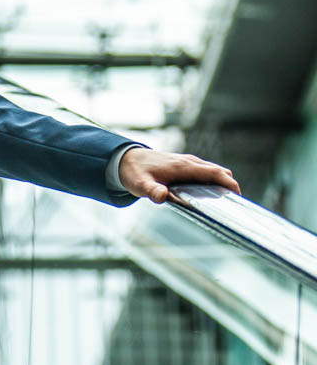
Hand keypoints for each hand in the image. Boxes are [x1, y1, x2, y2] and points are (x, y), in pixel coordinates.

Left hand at [118, 146, 239, 202]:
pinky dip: (213, 182)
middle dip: (230, 185)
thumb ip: (151, 191)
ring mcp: (188, 163)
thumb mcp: (140, 185)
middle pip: (219, 171)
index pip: (214, 173)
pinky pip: (205, 173)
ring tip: (225, 203)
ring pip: (213, 171)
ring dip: (222, 184)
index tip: (238, 195)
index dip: (229, 183)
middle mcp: (189, 162)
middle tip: (234, 205)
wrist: (126, 159)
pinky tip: (210, 196)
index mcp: (183, 167)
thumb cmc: (134, 172)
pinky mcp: (185, 166)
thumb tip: (161, 198)